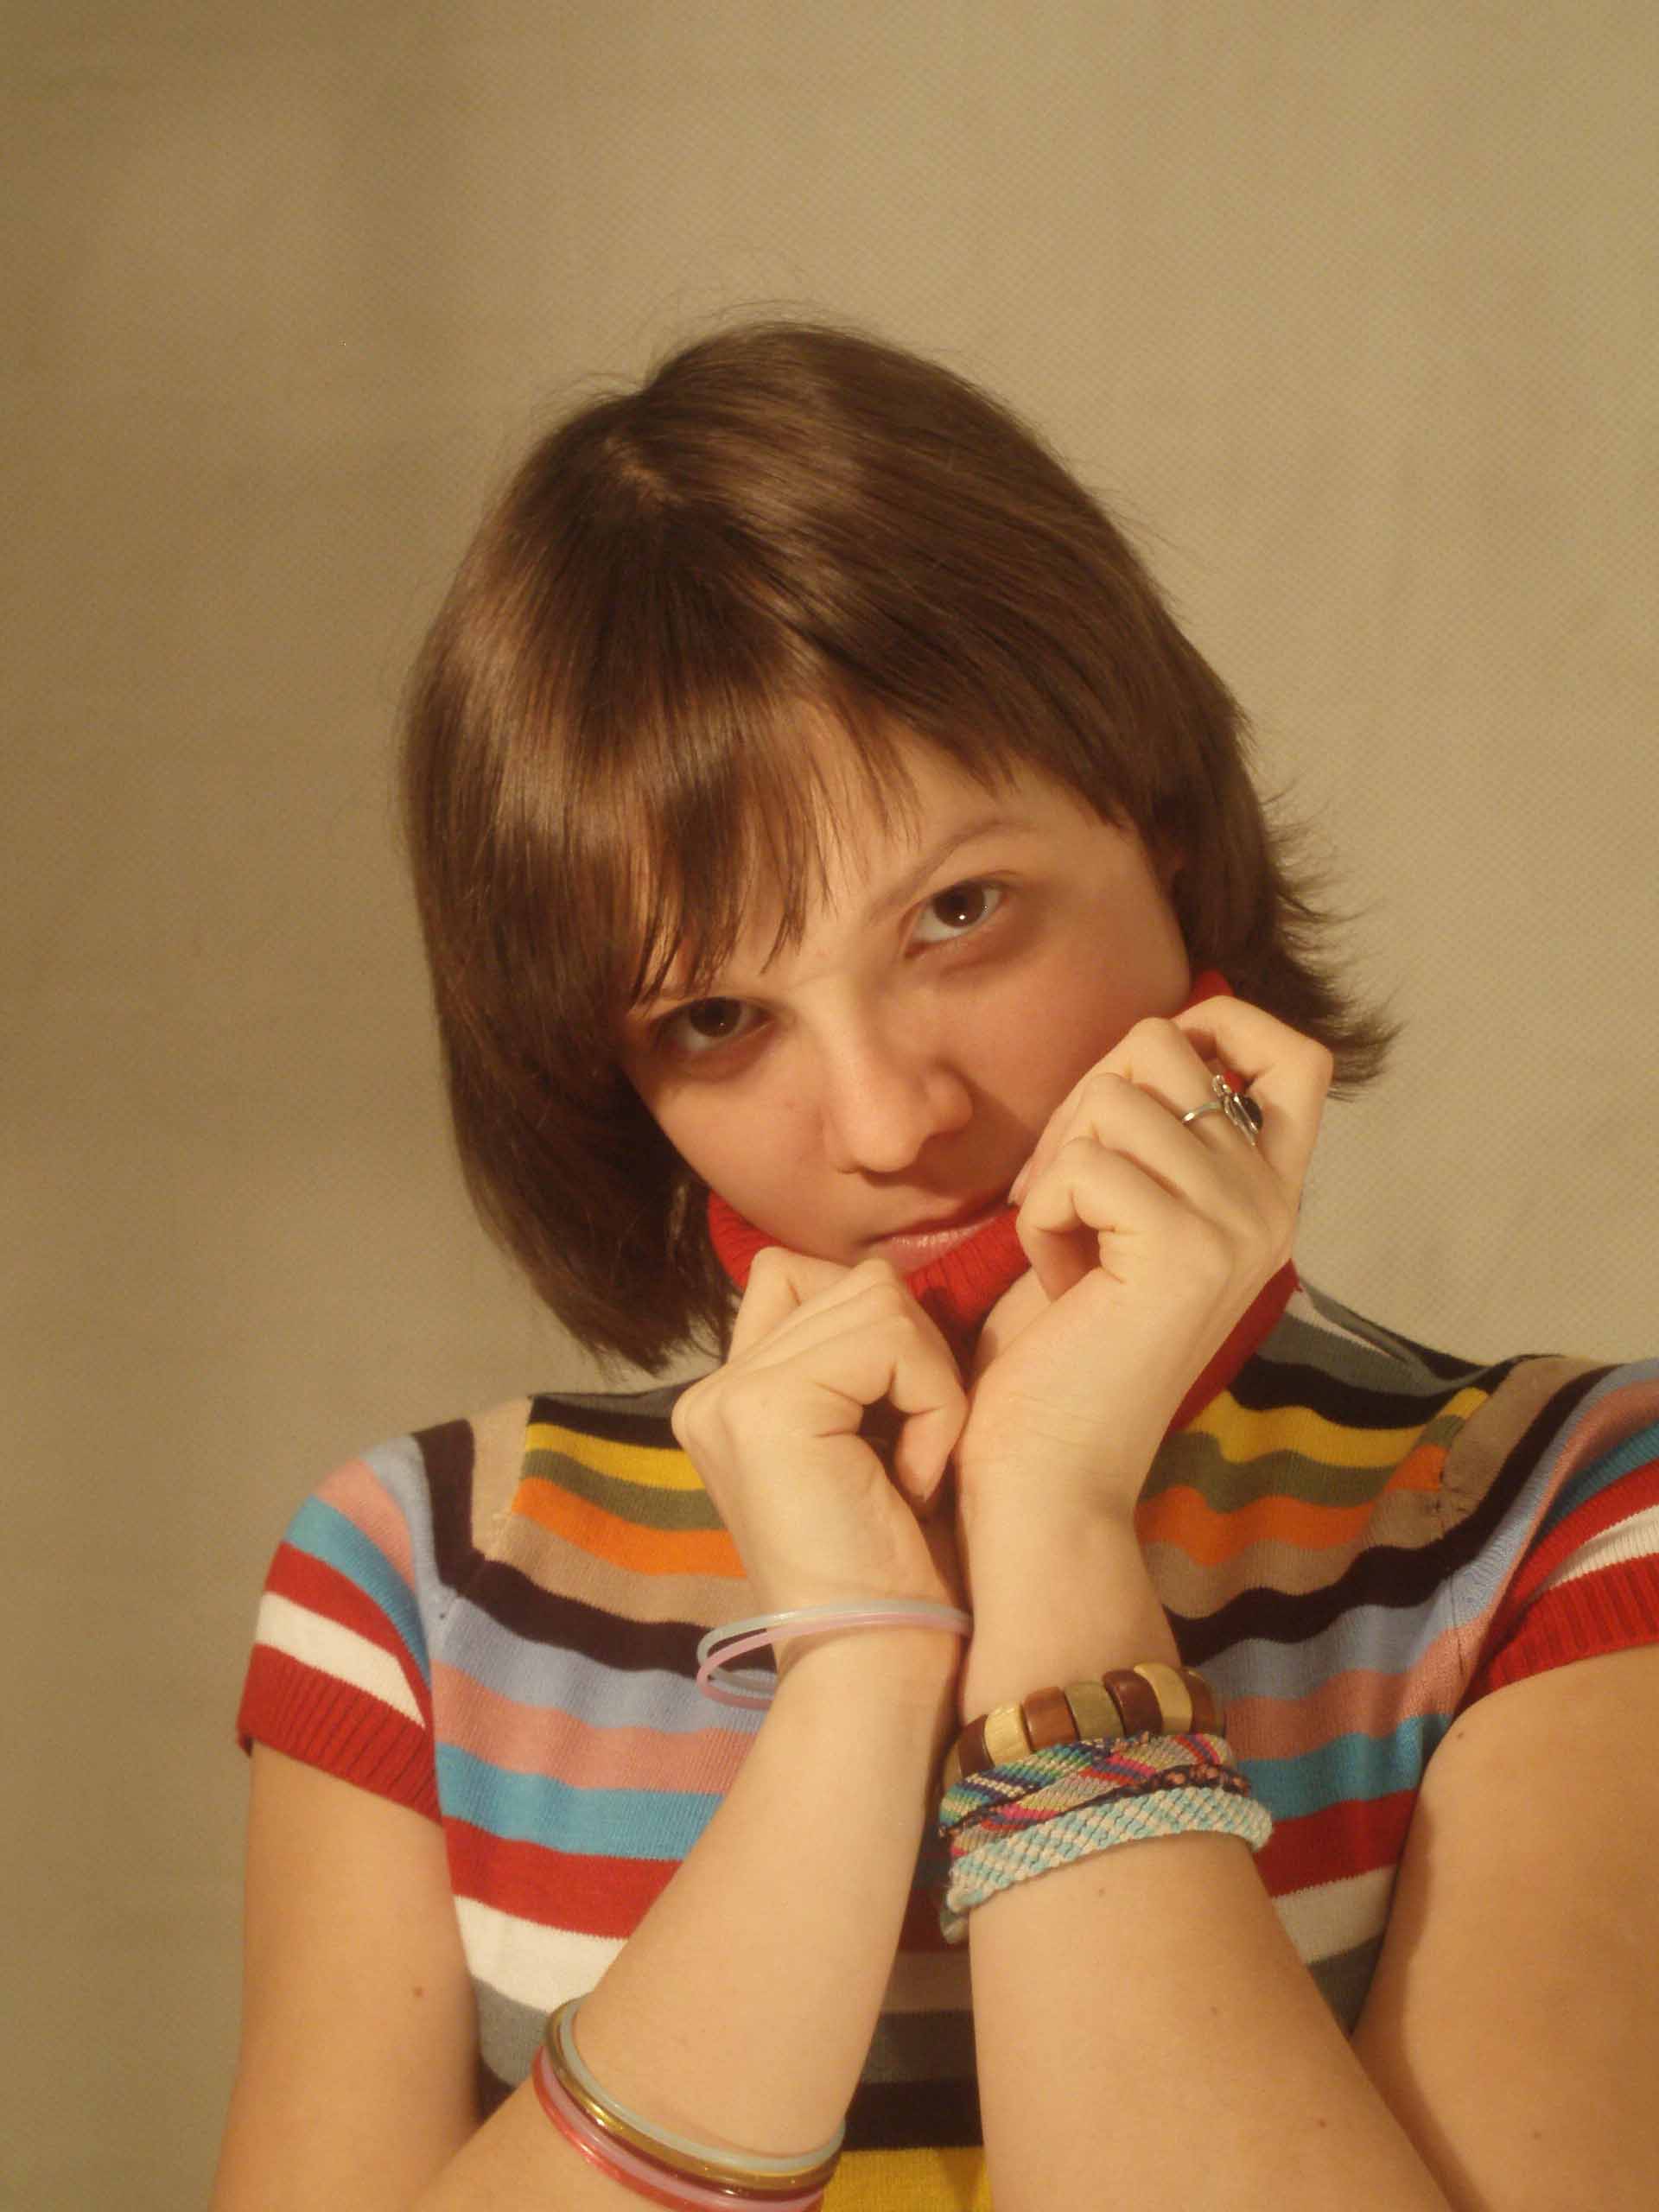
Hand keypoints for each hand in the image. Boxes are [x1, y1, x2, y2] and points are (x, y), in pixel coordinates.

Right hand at [672, 1251, 968, 1631]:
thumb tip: (893, 1282)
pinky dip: (934, 1405)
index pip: (807, 1278)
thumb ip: (854, 1360)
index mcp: (726, 1398)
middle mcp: (711, 1389)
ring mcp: (729, 1395)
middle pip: (852, 1281)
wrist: (876, 1670)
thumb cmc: (895, 1570)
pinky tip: (911, 1484)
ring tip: (909, 1472)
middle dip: (913, 1358)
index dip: (881, 1335)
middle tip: (909, 1461)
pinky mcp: (767, 1406)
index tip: (897, 1434)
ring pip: (878, 1297)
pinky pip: (894, 1339)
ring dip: (928, 1382)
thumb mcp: (866, 1441)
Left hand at [956, 997, 1330, 1539]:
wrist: (1050, 1471)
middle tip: (1068, 1200)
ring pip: (1110, 1098)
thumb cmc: (1061, 1345)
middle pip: (1164, 1045)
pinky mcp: (1185, 1250)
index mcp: (1268, 1193)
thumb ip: (1154, 1137)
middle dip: (1083, 1103)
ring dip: (1056, 1172)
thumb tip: (1149, 1037)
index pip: (1298, 1053)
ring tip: (1068, 1253)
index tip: (1149, 1081)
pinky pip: (1082, 1166)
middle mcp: (1270, 1203)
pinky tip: (1060, 1284)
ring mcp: (1237, 1224)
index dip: (1217, 1023)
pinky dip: (1041, 1219)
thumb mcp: (1124, 1213)